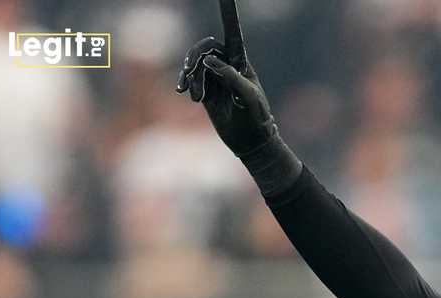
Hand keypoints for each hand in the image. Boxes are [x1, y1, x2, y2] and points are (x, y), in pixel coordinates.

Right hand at [176, 0, 276, 155]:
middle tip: (190, 71)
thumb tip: (209, 61)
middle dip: (195, 57)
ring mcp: (215, 77)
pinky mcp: (205, 90)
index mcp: (241, 62)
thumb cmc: (255, 118)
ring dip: (192, 77)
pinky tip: (186, 93)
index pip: (232, 31)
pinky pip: (190, 78)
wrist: (249, 141)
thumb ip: (230, 76)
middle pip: (205, 46)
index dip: (228, 12)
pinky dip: (186, 83)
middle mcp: (227, 65)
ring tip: (197, 97)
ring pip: (195, 64)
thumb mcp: (248, 97)